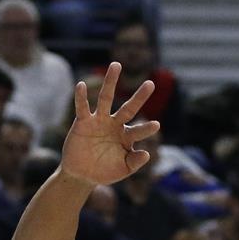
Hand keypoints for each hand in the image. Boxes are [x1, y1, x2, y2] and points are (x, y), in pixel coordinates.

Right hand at [60, 62, 159, 186]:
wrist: (81, 175)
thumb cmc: (104, 171)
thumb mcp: (122, 170)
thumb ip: (134, 163)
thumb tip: (147, 154)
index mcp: (127, 136)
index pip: (139, 130)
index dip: (146, 128)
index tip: (156, 125)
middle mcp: (115, 125)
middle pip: (129, 108)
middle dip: (139, 97)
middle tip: (151, 83)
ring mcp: (99, 121)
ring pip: (105, 98)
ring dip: (110, 82)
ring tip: (116, 65)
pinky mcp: (83, 121)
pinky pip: (83, 107)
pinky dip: (81, 97)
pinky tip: (82, 85)